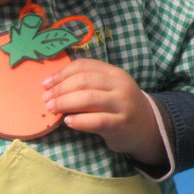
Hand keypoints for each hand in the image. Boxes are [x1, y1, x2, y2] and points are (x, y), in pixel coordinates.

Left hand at [42, 59, 162, 164]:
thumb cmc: (120, 106)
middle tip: (46, 99)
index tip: (45, 84)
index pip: (83, 66)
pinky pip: (96, 120)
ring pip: (88, 99)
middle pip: (83, 81)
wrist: (147, 127)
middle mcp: (120, 85)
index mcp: (114, 73)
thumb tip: (52, 86)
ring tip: (52, 110)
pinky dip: (79, 120)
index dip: (61, 74)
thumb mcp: (109, 88)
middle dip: (59, 90)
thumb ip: (88, 83)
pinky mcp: (121, 124)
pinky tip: (68, 122)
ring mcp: (122, 105)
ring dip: (65, 103)